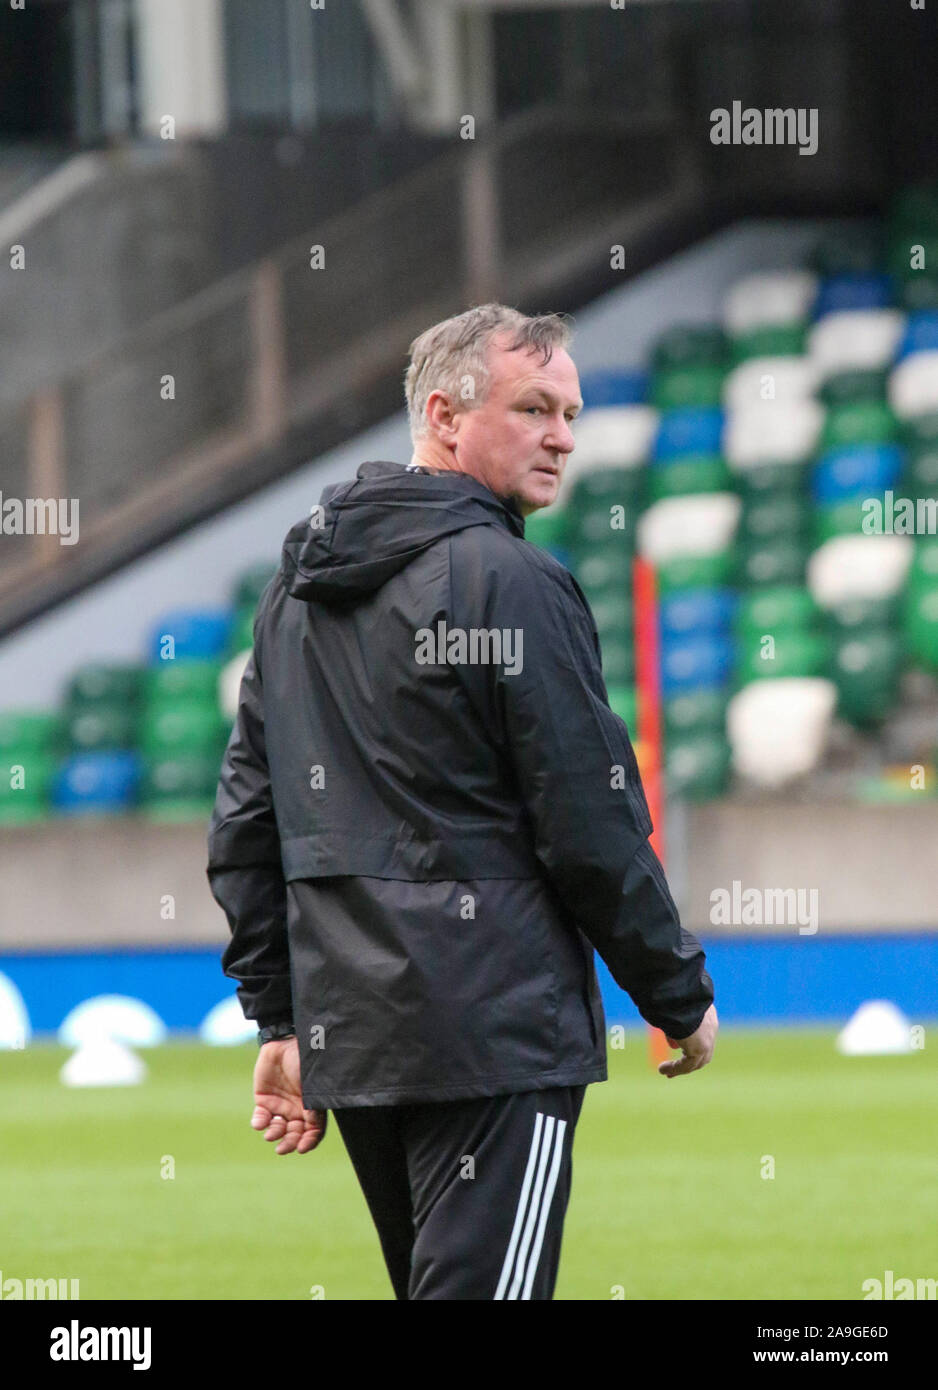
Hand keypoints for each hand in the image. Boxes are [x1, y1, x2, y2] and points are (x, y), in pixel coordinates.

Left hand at [251, 1035, 326, 1153]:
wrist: (284, 1041)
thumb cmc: (304, 1059)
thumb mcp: (313, 1082)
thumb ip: (314, 1103)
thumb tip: (314, 1128)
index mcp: (313, 1106)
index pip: (313, 1131)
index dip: (309, 1142)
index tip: (302, 1148)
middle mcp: (297, 1109)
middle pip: (295, 1134)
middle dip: (289, 1143)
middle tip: (282, 1149)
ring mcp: (280, 1105)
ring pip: (277, 1129)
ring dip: (274, 1134)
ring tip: (271, 1134)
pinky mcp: (263, 1100)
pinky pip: (261, 1118)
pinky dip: (259, 1123)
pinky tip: (260, 1122)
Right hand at [657, 1003, 717, 1078]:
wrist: (680, 995)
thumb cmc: (672, 996)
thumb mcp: (673, 1010)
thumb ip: (675, 1026)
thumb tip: (674, 1044)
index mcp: (706, 1013)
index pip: (702, 1034)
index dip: (690, 1043)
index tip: (677, 1049)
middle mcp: (711, 1026)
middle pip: (702, 1051)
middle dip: (688, 1061)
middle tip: (674, 1068)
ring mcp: (708, 1039)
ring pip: (696, 1061)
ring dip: (680, 1068)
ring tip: (664, 1071)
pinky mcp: (700, 1048)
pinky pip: (687, 1065)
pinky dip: (675, 1069)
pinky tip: (662, 1070)